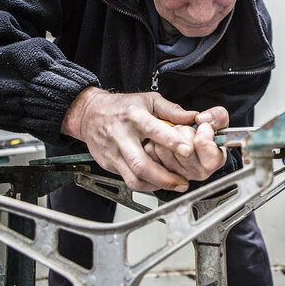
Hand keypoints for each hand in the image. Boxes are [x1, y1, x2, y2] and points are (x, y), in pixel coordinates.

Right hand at [61, 87, 227, 191]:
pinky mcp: (109, 164)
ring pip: (133, 177)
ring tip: (175, 185)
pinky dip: (145, 185)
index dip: (171, 141)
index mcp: (135, 117)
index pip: (153, 130)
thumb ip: (172, 110)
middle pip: (141, 163)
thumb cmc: (122, 106)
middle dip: (164, 176)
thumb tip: (194, 117)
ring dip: (156, 185)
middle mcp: (122, 136)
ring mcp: (114, 152)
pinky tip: (158, 183)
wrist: (89, 113)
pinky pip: (128, 179)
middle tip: (183, 181)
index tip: (187, 149)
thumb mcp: (149, 100)